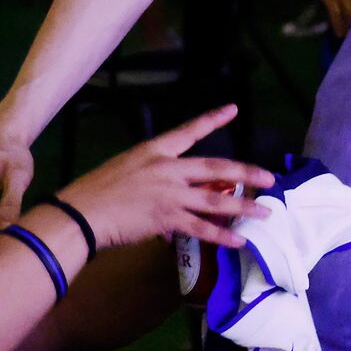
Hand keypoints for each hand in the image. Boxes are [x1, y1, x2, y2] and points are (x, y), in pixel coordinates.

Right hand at [54, 105, 272, 249]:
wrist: (82, 213)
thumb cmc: (96, 191)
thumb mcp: (125, 170)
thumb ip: (152, 180)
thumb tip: (171, 201)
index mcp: (155, 151)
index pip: (189, 131)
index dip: (213, 120)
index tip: (233, 110)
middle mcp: (168, 169)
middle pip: (216, 169)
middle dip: (246, 173)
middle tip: (269, 178)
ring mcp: (170, 195)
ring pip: (216, 200)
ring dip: (243, 207)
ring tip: (264, 213)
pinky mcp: (168, 219)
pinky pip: (202, 228)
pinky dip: (222, 235)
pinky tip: (238, 239)